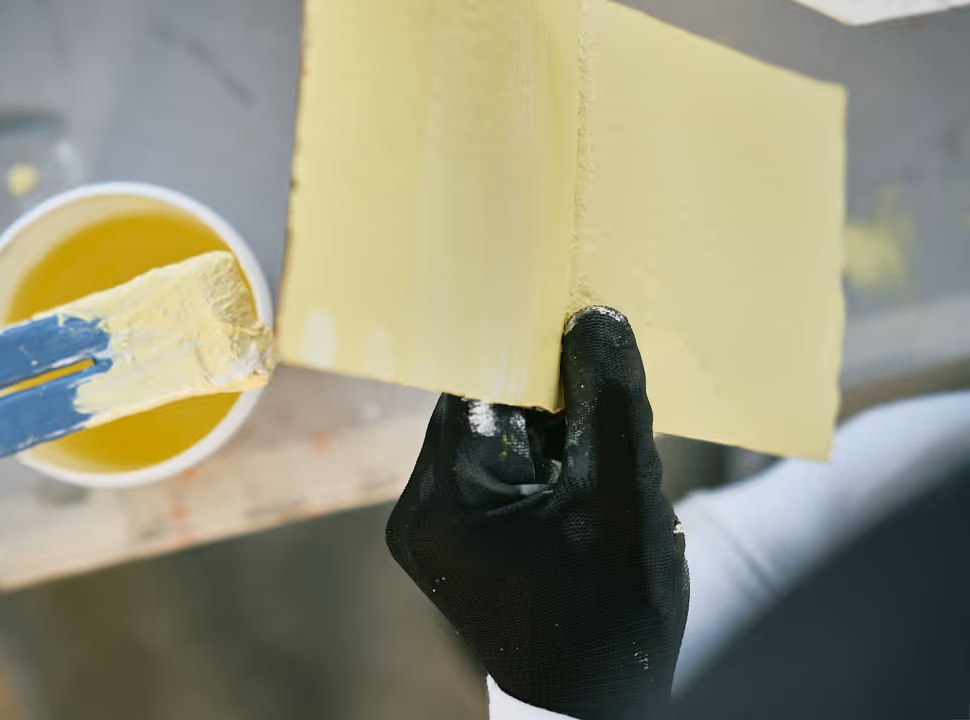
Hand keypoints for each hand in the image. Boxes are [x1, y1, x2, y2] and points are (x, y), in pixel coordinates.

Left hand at [386, 307, 687, 718]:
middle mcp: (420, 512)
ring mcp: (435, 527)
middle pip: (482, 412)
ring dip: (549, 434)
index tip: (574, 331)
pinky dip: (541, 462)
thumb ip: (608, 409)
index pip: (476, 391)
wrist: (594, 702)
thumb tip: (596, 321)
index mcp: (439, 505)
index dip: (529, 357)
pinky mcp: (458, 536)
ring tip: (594, 464)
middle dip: (547, 403)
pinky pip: (496, 470)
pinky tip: (579, 484)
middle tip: (599, 406)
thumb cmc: (609, 622)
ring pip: (493, 437)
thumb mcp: (619, 503)